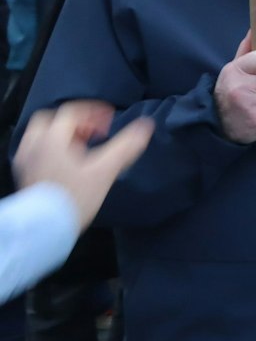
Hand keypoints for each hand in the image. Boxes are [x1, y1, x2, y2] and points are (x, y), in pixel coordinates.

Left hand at [12, 101, 152, 232]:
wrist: (45, 228)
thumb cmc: (75, 197)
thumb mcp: (105, 171)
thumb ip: (126, 146)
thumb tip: (147, 125)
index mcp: (52, 138)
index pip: (71, 112)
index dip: (93, 112)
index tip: (109, 121)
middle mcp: (34, 145)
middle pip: (51, 120)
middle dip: (74, 122)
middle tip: (92, 133)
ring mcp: (26, 160)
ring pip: (41, 135)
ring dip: (62, 135)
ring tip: (80, 147)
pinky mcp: (24, 174)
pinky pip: (36, 150)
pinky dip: (51, 148)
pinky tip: (65, 163)